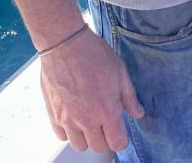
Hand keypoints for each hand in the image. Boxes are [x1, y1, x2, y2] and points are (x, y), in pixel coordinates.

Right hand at [40, 26, 144, 153]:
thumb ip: (129, 96)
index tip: (120, 130)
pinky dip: (69, 131)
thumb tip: (138, 113)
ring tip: (88, 119)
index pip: (117, 143)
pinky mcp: (53, 114)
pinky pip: (61, 136)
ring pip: (79, 145)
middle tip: (105, 121)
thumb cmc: (94, 54)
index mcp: (107, 111)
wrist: (65, 44)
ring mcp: (68, 119)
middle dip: (105, 138)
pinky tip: (73, 115)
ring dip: (86, 137)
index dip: (121, 139)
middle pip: (98, 147)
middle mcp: (87, 121)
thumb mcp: (119, 71)